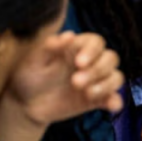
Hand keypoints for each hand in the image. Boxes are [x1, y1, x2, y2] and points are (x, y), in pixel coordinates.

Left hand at [4, 32, 124, 126]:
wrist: (25, 105)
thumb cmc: (29, 76)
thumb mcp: (33, 61)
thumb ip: (50, 47)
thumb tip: (69, 35)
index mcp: (76, 49)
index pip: (96, 42)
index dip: (92, 50)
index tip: (78, 63)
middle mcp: (90, 63)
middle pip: (110, 58)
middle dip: (97, 70)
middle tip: (75, 82)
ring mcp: (95, 81)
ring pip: (116, 77)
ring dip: (106, 85)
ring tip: (87, 94)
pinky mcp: (97, 100)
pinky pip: (114, 98)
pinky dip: (115, 101)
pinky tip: (109, 106)